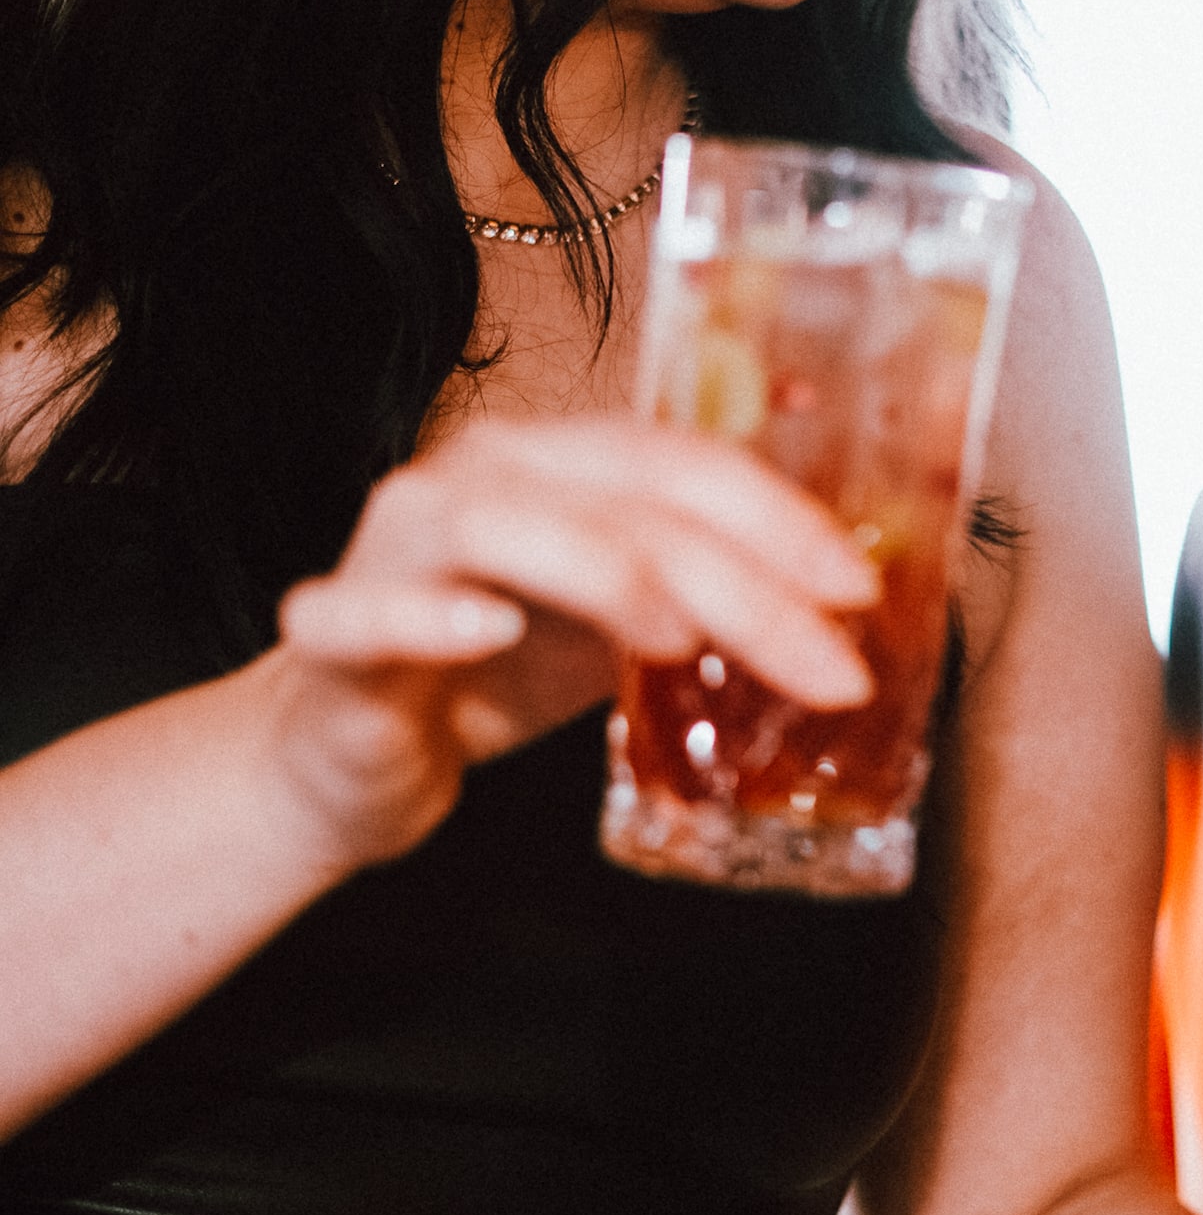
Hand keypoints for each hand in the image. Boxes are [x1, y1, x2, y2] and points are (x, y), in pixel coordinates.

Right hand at [269, 414, 880, 867]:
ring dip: (606, 573)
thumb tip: (841, 603)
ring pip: (507, 526)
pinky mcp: (331, 630)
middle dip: (740, 576)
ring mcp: (396, 542)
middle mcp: (477, 474)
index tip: (858, 591)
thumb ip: (707, 596)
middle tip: (825, 658)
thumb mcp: (623, 625)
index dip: (779, 518)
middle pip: (622, 498)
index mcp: (558, 462)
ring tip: (683, 639)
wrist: (351, 753)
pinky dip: (428, 613)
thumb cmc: (494, 672)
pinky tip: (490, 627)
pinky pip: (364, 608)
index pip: (681, 462)